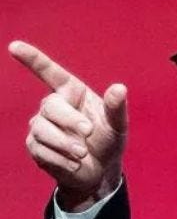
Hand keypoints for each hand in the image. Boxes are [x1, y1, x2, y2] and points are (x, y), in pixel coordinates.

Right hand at [9, 40, 127, 211]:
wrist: (100, 171)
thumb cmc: (108, 141)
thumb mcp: (117, 126)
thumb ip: (116, 108)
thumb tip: (120, 88)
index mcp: (72, 93)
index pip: (50, 72)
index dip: (33, 59)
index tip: (14, 47)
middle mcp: (53, 105)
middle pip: (50, 106)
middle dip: (69, 120)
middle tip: (88, 131)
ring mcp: (40, 125)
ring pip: (42, 129)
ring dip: (65, 143)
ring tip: (83, 153)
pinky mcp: (35, 146)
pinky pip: (41, 150)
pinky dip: (61, 159)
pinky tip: (74, 164)